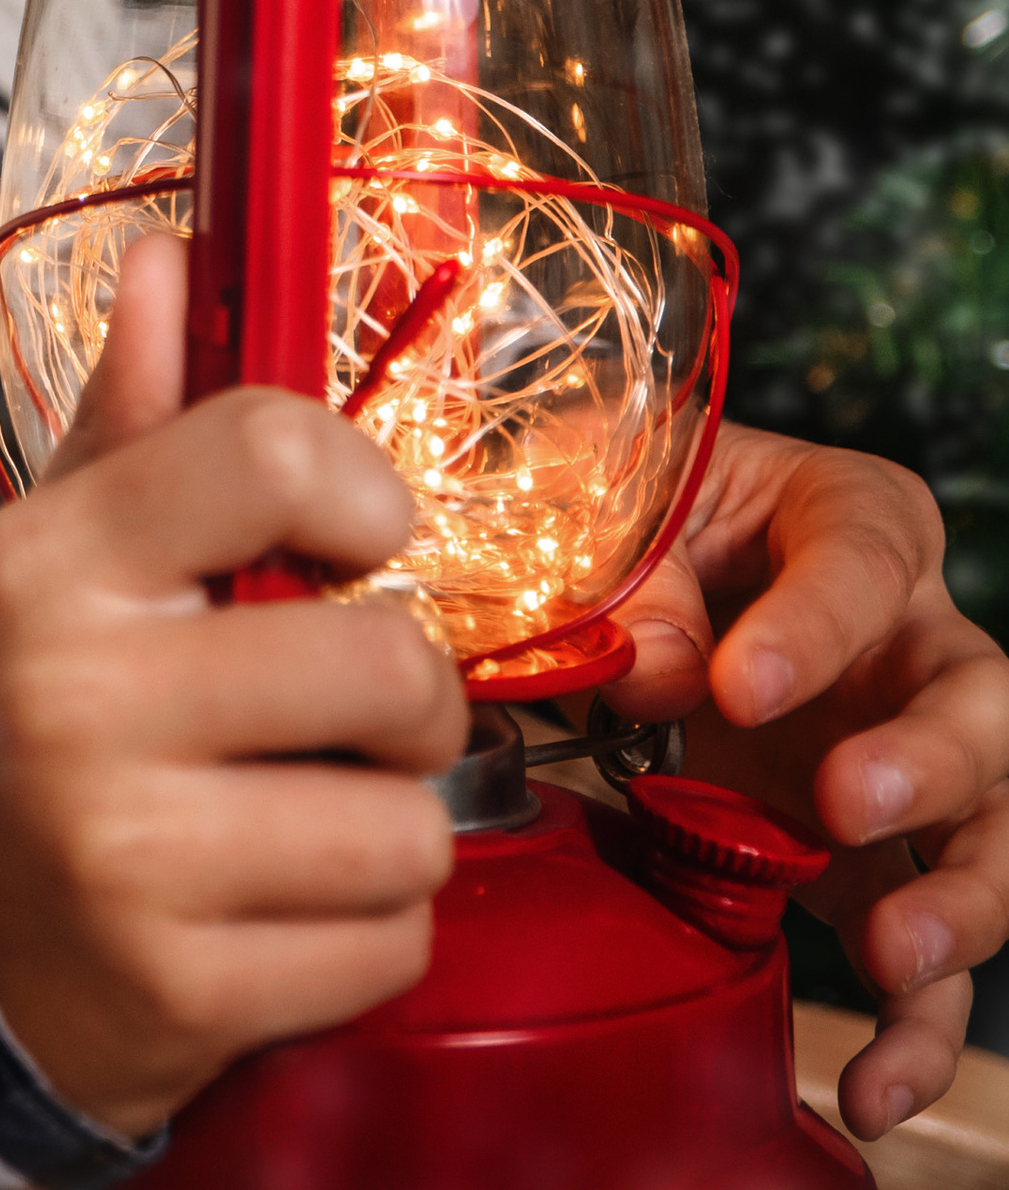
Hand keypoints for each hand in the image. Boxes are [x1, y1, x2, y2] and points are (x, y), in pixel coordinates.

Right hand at [0, 239, 464, 1134]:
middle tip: (351, 709)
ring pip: (407, 824)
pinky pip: (389, 947)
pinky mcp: (181, 992)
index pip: (268, 453)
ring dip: (392, 827)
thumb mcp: (59, 553)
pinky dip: (369, 934)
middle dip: (406, 696)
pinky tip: (288, 908)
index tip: (364, 534)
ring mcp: (126, 857)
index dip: (363, 489)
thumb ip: (138, 417)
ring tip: (311, 815)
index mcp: (55, 562)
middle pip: (382, 660)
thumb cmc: (36, 710)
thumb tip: (175, 254)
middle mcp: (79, 699)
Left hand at [612, 420, 1008, 1141]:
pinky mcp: (882, 863)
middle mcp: (912, 640)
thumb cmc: (633, 510)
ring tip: (890, 955)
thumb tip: (663, 673)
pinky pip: (934, 957)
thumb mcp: (613, 499)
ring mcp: (913, 761)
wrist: (614, 576)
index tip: (736, 684)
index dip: (811, 626)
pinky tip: (874, 1085)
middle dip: (929, 760)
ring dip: (959, 903)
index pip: (861, 560)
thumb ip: (636, 574)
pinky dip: (916, 1027)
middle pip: (979, 698)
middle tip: (844, 802)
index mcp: (851, 517)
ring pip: (994, 831)